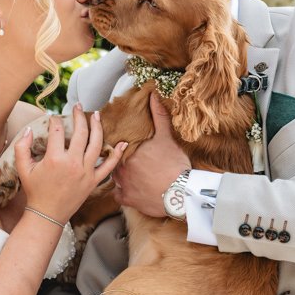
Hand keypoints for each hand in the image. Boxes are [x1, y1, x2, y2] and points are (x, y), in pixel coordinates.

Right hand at [17, 105, 124, 221]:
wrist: (47, 214)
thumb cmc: (34, 191)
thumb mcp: (23, 169)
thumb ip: (22, 147)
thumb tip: (29, 129)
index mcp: (55, 159)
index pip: (57, 131)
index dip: (55, 120)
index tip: (53, 118)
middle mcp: (73, 163)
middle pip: (80, 132)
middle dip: (79, 116)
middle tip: (77, 106)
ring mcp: (86, 172)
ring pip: (97, 144)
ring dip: (97, 127)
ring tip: (96, 115)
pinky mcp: (94, 181)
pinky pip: (109, 166)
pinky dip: (117, 154)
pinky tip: (123, 143)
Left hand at [112, 92, 189, 216]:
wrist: (180, 194)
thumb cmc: (174, 164)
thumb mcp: (167, 137)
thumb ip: (158, 116)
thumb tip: (154, 95)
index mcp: (127, 151)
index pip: (115, 146)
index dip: (119, 145)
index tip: (125, 146)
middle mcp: (120, 167)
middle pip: (114, 161)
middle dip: (120, 160)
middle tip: (131, 161)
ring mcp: (122, 185)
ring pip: (114, 178)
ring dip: (121, 176)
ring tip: (131, 174)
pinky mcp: (128, 200)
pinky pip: (118, 195)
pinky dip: (123, 193)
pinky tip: (130, 190)